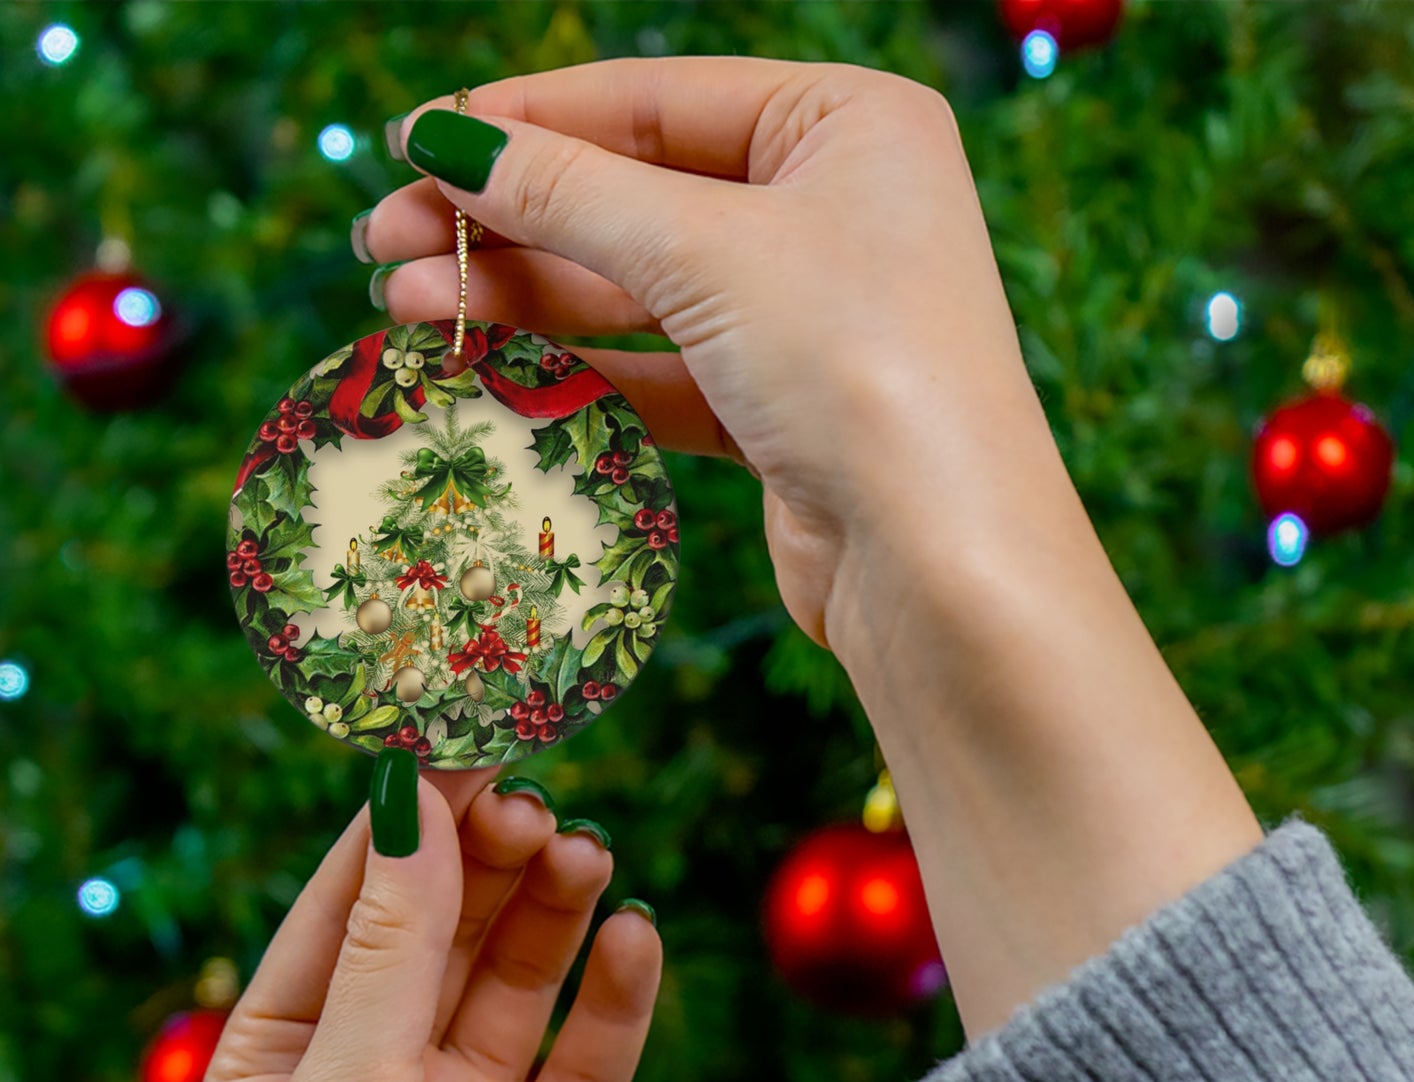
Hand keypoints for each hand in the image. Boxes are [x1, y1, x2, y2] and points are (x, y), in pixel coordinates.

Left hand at [201, 770, 661, 1081]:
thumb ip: (391, 947)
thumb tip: (413, 803)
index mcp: (288, 1052)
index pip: (352, 902)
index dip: (408, 824)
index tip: (465, 746)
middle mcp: (380, 1072)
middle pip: (446, 928)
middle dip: (490, 863)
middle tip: (539, 808)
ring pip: (521, 978)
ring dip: (555, 912)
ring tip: (589, 857)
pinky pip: (591, 1056)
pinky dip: (617, 995)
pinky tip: (636, 940)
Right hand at [363, 59, 1261, 1040]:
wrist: (940, 563)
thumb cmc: (857, 366)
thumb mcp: (705, 253)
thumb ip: (568, 193)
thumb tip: (443, 141)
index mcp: (847, 125)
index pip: (655, 99)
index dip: (526, 121)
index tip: (414, 145)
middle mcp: (833, 210)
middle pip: (636, 196)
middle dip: (509, 221)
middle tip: (384, 243)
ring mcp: (808, 315)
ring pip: (639, 290)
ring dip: (525, 296)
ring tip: (407, 305)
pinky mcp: (781, 409)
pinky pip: (660, 368)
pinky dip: (578, 367)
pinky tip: (488, 366)